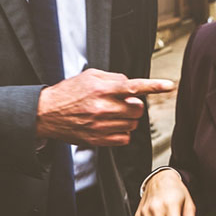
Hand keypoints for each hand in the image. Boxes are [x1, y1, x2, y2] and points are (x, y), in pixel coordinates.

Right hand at [36, 69, 175, 145]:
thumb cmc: (68, 92)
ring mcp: (100, 126)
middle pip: (137, 109)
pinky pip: (125, 138)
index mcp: (101, 89)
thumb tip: (130, 84)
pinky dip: (123, 132)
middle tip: (123, 102)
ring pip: (133, 124)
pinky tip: (111, 125)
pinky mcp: (98, 140)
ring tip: (113, 113)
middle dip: (134, 105)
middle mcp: (102, 108)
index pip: (134, 86)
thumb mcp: (89, 76)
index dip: (154, 86)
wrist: (47, 113)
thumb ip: (113, 78)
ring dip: (128, 118)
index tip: (169, 85)